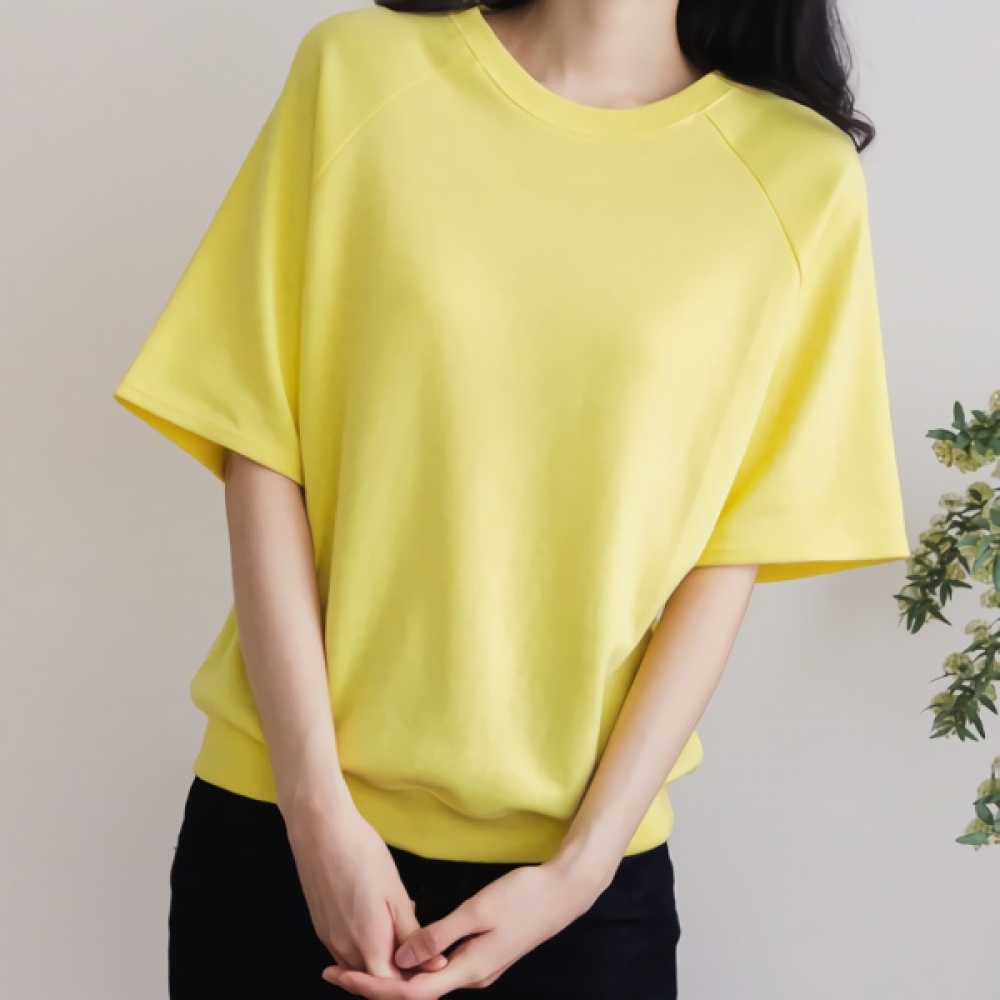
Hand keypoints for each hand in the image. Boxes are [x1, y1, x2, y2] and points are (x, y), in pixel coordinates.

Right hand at [282, 793, 448, 980]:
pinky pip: (345, 949)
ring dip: (381, 952)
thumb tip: (434, 964)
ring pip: (359, 964)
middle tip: (417, 936)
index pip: (390, 986)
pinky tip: (377, 914)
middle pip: (374, 977)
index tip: (427, 961)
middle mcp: (344, 948)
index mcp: (368, 943)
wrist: (321, 831)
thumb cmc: (362, 854)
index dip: (411, 979)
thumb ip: (412, 934)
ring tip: (398, 919)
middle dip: (398, 964)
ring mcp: (329, 939)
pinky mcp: (321, 927)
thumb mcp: (396, 893)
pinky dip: (364, 942)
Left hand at [320, 853, 607, 997]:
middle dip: (372, 985)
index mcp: (468, 970)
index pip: (410, 993)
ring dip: (389, 977)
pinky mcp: (481, 956)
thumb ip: (439, 936)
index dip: (373, 987)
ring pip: (424, 983)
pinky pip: (437, 969)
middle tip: (334, 971)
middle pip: (412, 993)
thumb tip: (401, 961)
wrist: (563, 893)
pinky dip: (411, 966)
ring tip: (355, 963)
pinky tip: (398, 952)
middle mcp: (470, 977)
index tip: (342, 977)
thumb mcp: (477, 911)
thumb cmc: (522, 897)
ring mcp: (477, 968)